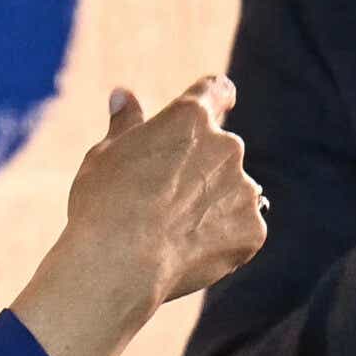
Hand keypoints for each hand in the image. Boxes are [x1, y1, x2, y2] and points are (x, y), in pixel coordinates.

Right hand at [64, 77, 267, 306]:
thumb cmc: (104, 204)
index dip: (217, 96)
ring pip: (232, 193)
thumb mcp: (105, 155)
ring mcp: (244, 189)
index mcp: (190, 118)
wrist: (120, 264)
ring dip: (213, 205)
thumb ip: (125, 124)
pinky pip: (240, 231)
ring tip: (173, 233)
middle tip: (165, 200)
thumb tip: (123, 96)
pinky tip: (188, 252)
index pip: (217, 90)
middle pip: (222, 151)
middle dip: (202, 169)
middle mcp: (227, 146)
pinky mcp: (251, 230)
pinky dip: (222, 239)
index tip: (220, 101)